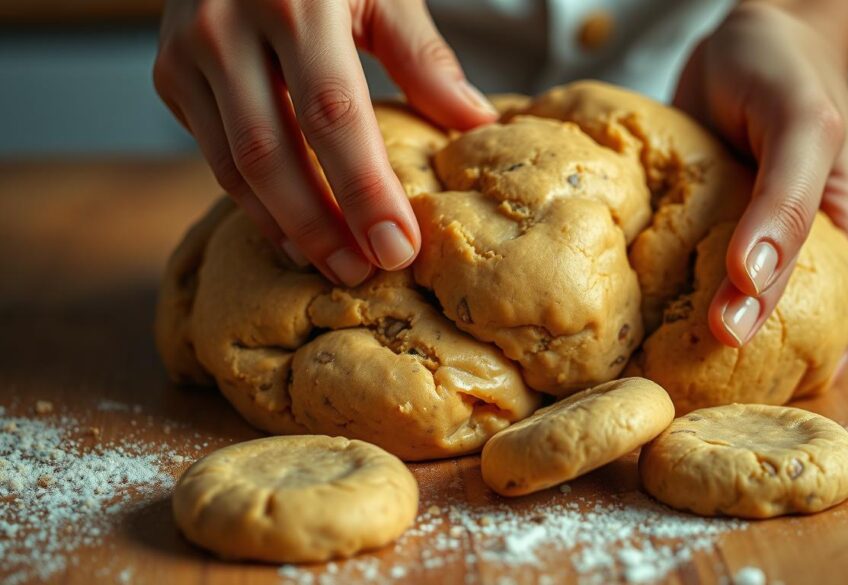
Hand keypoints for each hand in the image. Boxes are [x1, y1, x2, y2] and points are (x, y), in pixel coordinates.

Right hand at [153, 0, 496, 285]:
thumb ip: (422, 54)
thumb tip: (477, 123)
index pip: (334, 115)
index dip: (365, 190)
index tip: (398, 249)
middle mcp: (227, 26)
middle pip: (271, 153)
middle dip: (319, 226)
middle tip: (362, 272)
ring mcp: (186, 51)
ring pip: (232, 166)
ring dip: (284, 226)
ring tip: (331, 264)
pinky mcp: (168, 74)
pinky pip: (212, 154)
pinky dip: (252, 201)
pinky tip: (291, 231)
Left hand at [674, 1, 847, 368]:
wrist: (746, 34)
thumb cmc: (788, 75)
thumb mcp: (801, 130)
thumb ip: (784, 204)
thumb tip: (749, 283)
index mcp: (836, 249)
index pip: (826, 330)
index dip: (788, 369)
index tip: (735, 395)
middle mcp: (786, 257)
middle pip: (762, 331)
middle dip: (720, 364)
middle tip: (671, 386)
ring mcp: (734, 246)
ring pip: (713, 308)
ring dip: (681, 338)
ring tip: (642, 369)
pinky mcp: (691, 228)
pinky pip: (674, 271)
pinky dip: (654, 294)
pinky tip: (624, 315)